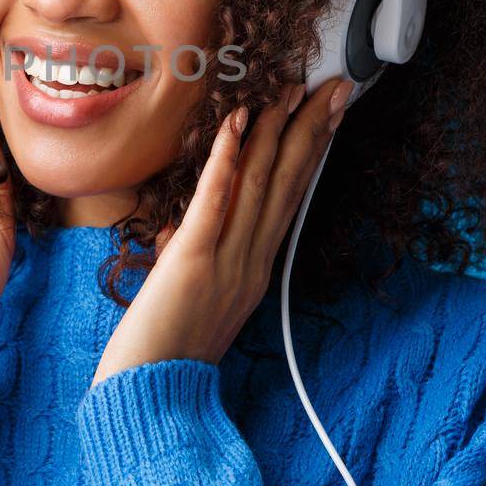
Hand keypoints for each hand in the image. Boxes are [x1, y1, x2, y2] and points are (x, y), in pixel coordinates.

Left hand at [90, 77, 354, 386]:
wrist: (152, 400)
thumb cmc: (166, 354)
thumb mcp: (200, 298)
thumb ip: (206, 256)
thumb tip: (195, 223)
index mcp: (255, 269)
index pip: (291, 198)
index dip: (312, 151)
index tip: (329, 112)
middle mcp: (251, 262)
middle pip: (288, 184)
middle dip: (312, 130)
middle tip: (333, 85)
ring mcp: (226, 262)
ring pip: (260, 185)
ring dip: (275, 131)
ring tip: (289, 89)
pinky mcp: (193, 263)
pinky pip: (214, 205)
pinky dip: (227, 162)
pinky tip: (238, 124)